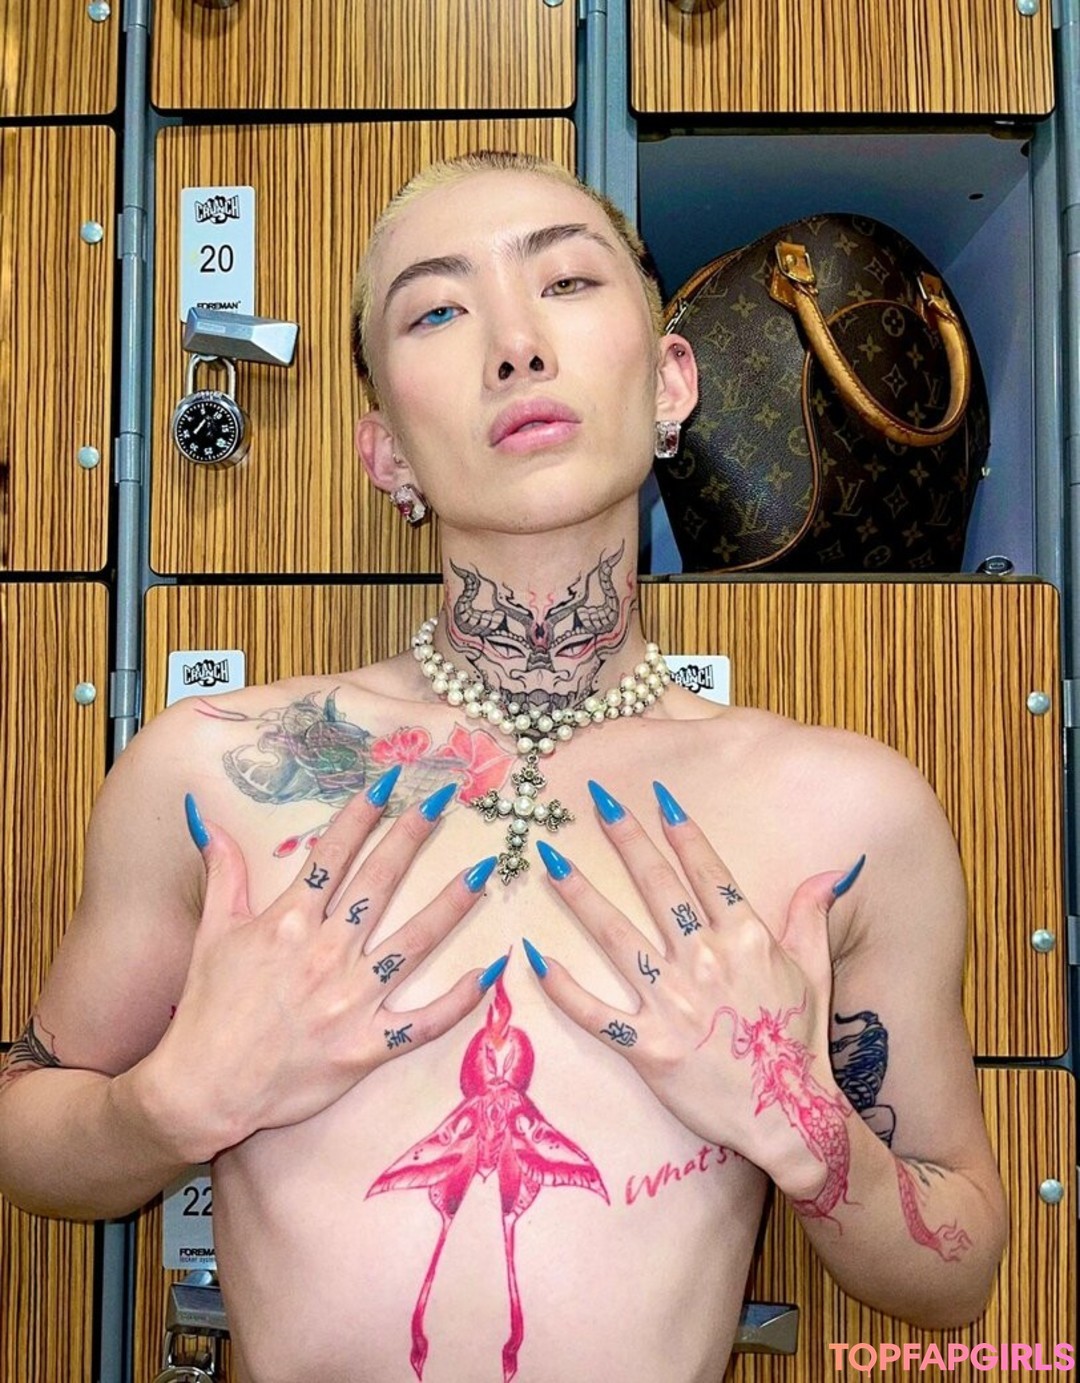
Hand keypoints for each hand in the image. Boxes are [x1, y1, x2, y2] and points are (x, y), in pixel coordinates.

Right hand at [138, 771, 500, 1162]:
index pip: (333, 853)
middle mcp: (325, 952)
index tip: (392, 780)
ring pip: (413, 943)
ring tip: (483, 871)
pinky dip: (460, 1000)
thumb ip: (221, 872)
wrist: (200, 1089)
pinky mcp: (364, 1047)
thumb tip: (206, 816)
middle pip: (379, 882)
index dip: (363, 814)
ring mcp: (349, 1001)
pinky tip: (493, 970)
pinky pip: (422, 1022)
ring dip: (451, 905)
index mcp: (289, 921)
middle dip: (412, 836)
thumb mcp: (211, 932)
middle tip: (445, 799)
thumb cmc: (206, 1011)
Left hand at [524, 780, 864, 1190]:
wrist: (789, 1120)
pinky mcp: (649, 1048)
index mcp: (747, 939)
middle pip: (658, 888)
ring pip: (617, 937)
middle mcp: (707, 961)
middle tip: (596, 800)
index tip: (658, 795)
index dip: (683, 832)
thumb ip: (812, 917)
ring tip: (550, 861)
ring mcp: (675, 1004)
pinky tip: (534, 959)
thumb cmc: (799, 1044)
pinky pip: (596, 1012)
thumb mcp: (815, 972)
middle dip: (625, 839)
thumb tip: (832, 870)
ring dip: (580, 896)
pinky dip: (564, 988)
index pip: (709, 872)